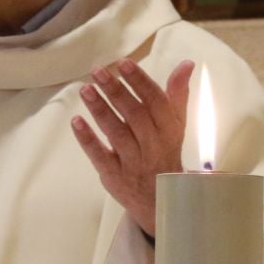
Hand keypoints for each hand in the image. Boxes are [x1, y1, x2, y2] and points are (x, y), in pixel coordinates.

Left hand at [71, 58, 195, 235]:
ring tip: (85, 89)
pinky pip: (100, 156)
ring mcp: (133, 162)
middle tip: (98, 71)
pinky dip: (87, 139)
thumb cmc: (165, 153)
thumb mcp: (175, 125)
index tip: (123, 63)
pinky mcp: (115, 176)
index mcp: (169, 130)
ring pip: (116, 132)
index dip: (139, 81)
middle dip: (115, 90)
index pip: (155, 101)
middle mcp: (153, 145)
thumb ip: (177, 94)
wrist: (160, 199)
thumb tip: (187, 64)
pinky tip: (76, 121)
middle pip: (134, 114)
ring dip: (100, 109)